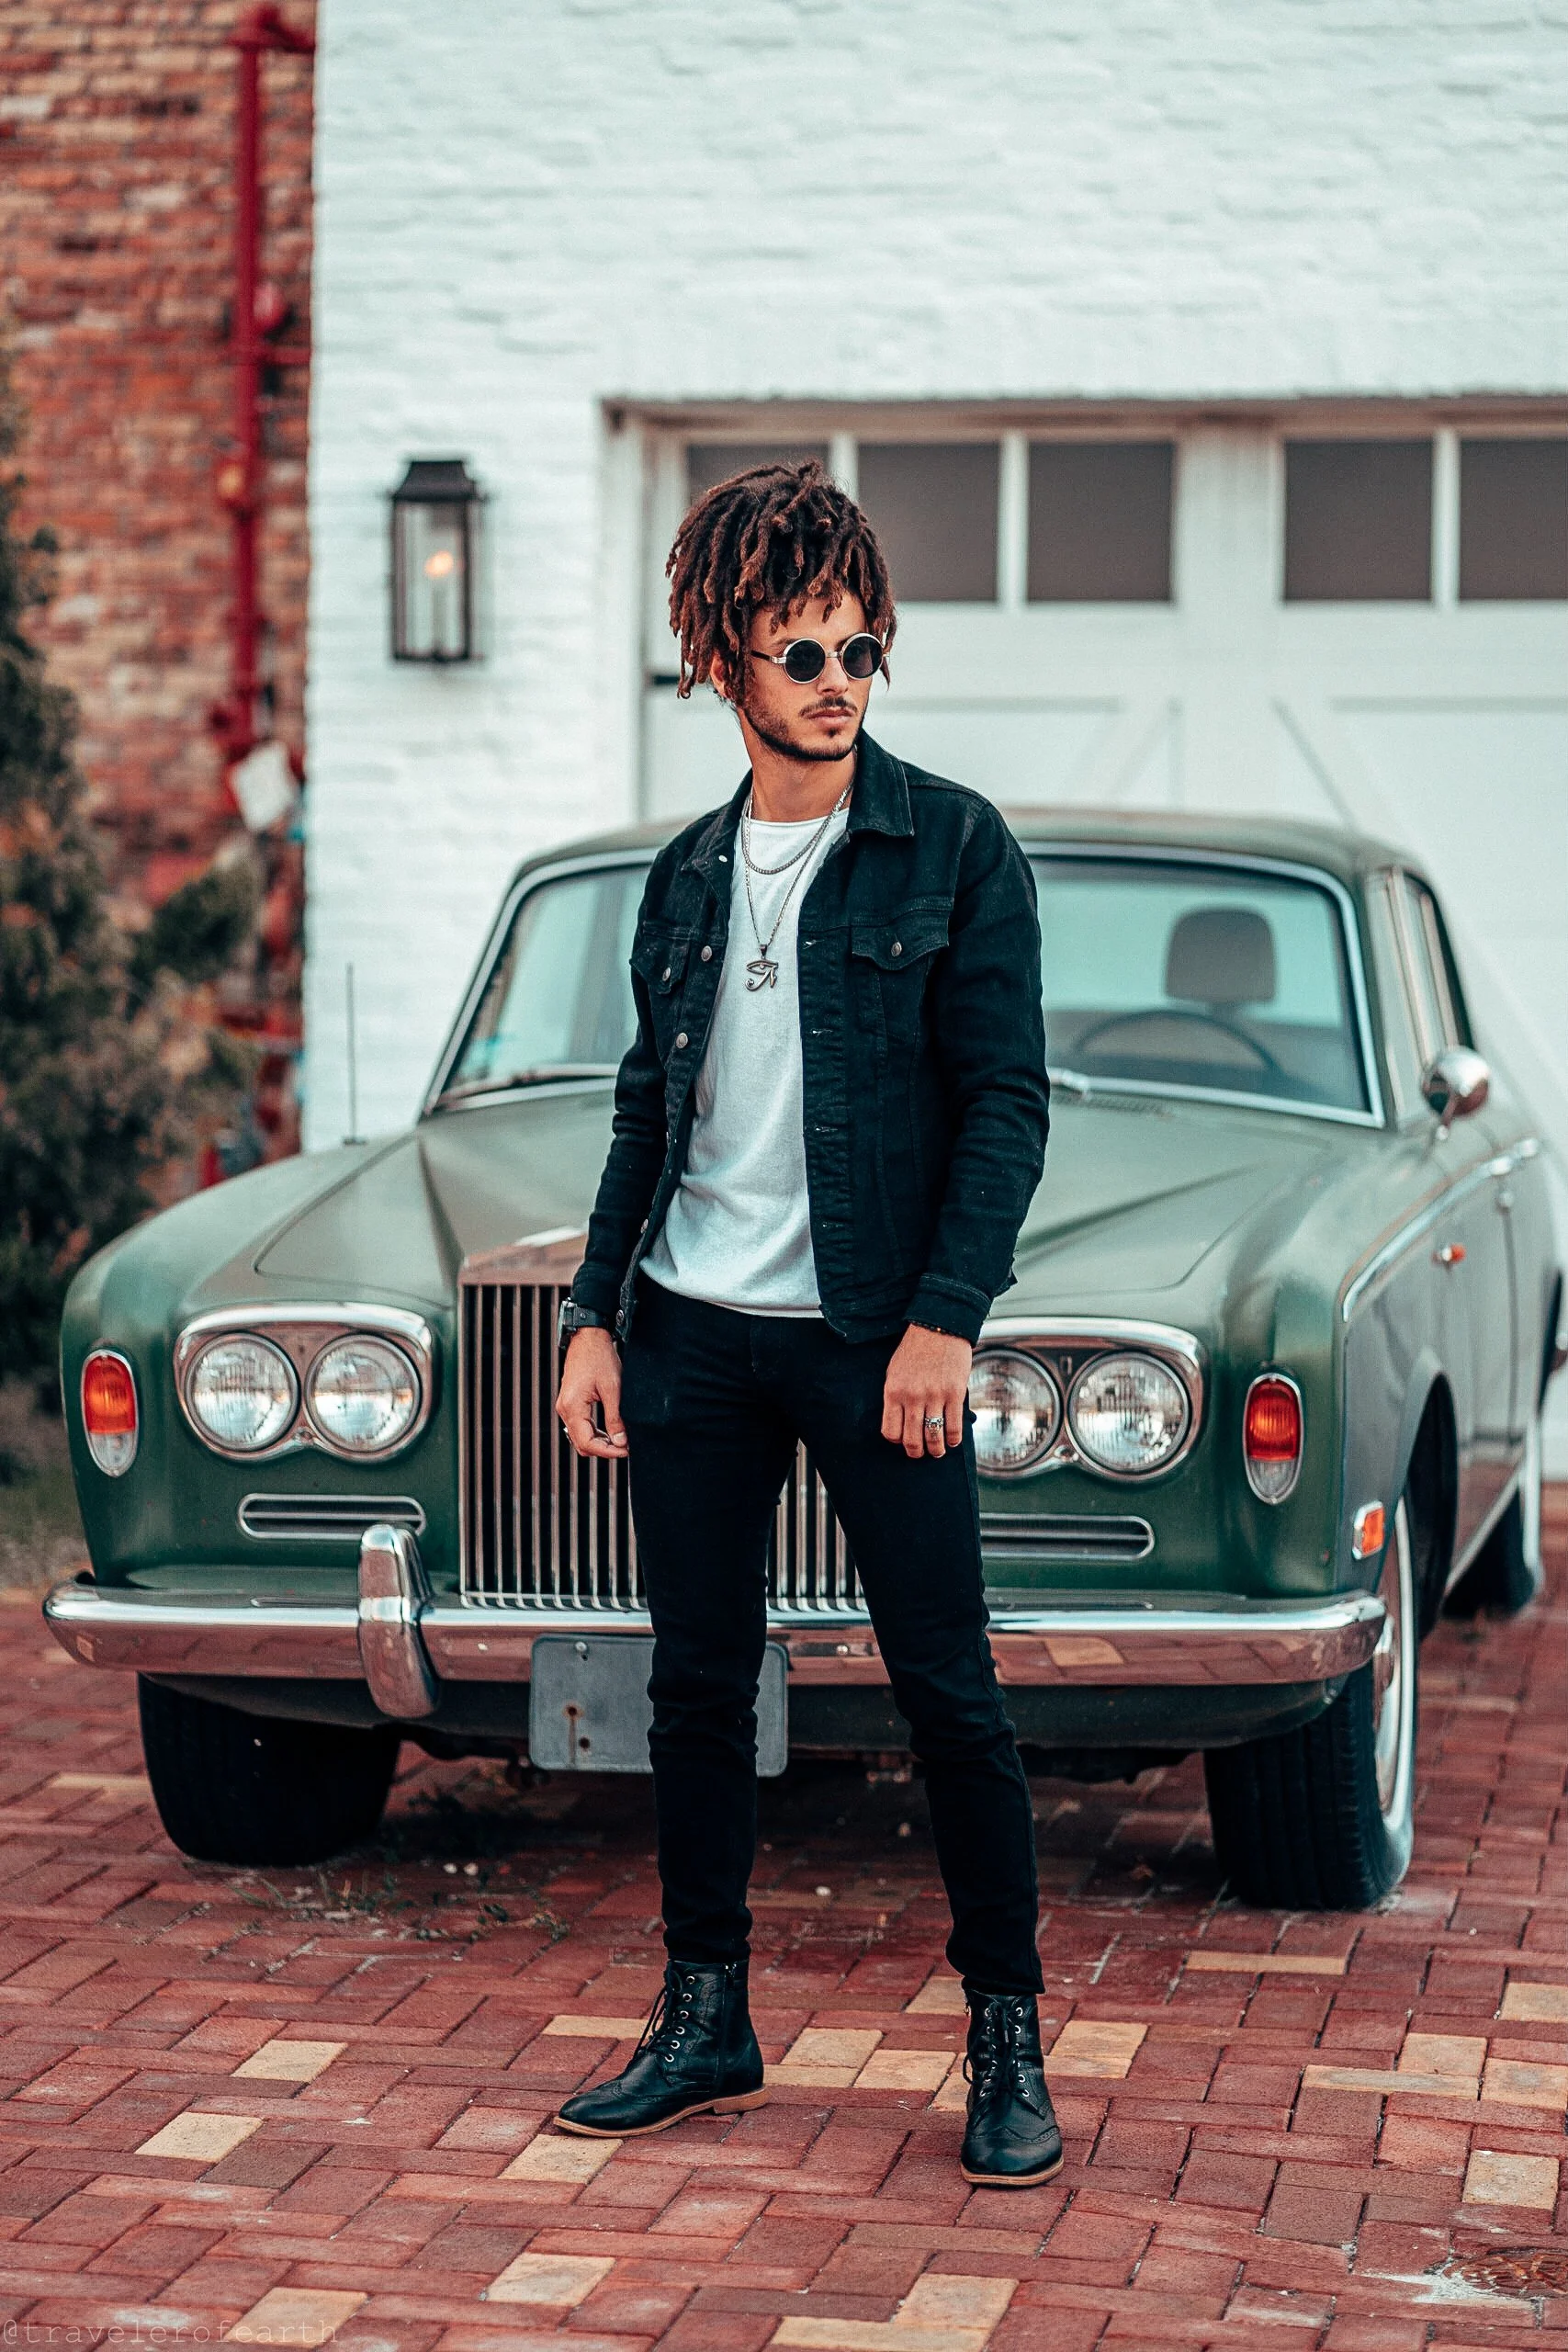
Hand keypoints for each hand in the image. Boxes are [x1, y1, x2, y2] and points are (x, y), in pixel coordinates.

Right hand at [555, 1327, 627, 1460]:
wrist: (589, 1337)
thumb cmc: (599, 1358)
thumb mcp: (612, 1389)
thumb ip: (614, 1418)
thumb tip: (620, 1442)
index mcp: (573, 1407)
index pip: (588, 1442)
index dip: (608, 1452)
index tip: (625, 1451)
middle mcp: (564, 1409)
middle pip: (582, 1444)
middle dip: (604, 1450)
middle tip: (625, 1448)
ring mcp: (565, 1406)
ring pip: (580, 1437)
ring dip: (599, 1443)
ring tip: (620, 1440)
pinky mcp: (570, 1402)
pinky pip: (579, 1426)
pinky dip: (594, 1433)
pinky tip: (609, 1431)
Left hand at [881, 1324, 972, 1458]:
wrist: (938, 1327)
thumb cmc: (914, 1350)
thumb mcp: (894, 1372)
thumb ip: (895, 1397)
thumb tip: (900, 1422)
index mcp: (893, 1391)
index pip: (891, 1431)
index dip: (897, 1441)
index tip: (903, 1440)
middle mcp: (912, 1397)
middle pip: (912, 1439)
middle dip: (916, 1452)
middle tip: (920, 1454)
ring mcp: (935, 1396)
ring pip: (934, 1436)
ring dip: (936, 1450)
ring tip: (938, 1452)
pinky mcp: (955, 1393)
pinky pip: (954, 1426)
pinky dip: (953, 1439)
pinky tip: (952, 1440)